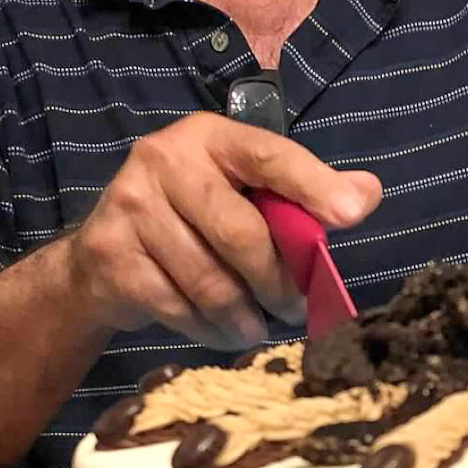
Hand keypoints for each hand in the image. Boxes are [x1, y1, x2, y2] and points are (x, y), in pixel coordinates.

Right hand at [65, 115, 380, 347]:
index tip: (351, 215)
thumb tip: (366, 194)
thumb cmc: (190, 220)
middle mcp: (164, 159)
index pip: (269, 155)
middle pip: (240, 233)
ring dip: (244, 317)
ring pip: (210, 281)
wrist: (100, 259)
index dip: (313, 184)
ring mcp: (131, 206)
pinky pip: (179, 307)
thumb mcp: (243, 194)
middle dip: (276, 281)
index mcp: (209, 137)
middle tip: (294, 308)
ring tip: (256, 328)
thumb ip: (300, 194)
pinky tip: (220, 331)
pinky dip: (209, 329)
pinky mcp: (112, 255)